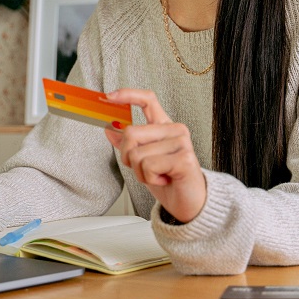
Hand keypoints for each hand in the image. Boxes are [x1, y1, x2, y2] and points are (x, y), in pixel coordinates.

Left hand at [103, 89, 205, 222]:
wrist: (189, 203)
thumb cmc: (168, 181)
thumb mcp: (142, 161)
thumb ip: (129, 144)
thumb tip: (109, 129)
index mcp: (164, 126)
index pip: (147, 100)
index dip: (127, 95)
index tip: (109, 97)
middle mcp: (174, 130)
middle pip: (131, 133)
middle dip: (128, 157)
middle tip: (146, 169)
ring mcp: (181, 142)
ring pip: (137, 154)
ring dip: (140, 173)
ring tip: (158, 176)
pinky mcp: (184, 158)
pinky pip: (148, 166)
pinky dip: (150, 178)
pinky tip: (164, 180)